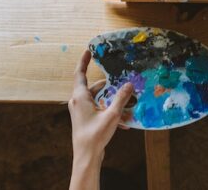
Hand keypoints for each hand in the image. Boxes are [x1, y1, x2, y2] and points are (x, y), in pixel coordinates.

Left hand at [68, 49, 133, 181]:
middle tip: (119, 79)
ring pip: (98, 99)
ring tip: (127, 103)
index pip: (80, 73)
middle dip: (108, 85)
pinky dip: (109, 111)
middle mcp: (78, 101)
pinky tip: (124, 122)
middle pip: (93, 86)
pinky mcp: (85, 119)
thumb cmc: (95, 135)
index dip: (84, 60)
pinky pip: (98, 109)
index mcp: (80, 96)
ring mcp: (80, 111)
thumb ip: (121, 98)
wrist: (86, 157)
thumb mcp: (112, 115)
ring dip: (111, 101)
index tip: (88, 50)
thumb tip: (129, 84)